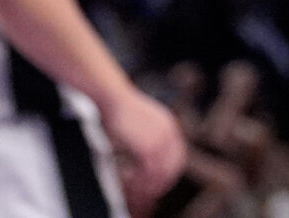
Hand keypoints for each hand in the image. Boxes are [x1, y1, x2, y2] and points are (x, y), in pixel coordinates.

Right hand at [100, 85, 189, 212]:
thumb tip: (145, 159)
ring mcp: (160, 139)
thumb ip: (148, 138)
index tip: (153, 184)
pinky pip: (148, 172)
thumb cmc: (119, 110)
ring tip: (130, 186)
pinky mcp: (148, 145)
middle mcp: (169, 132)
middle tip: (142, 191)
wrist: (112, 97)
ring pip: (160, 172)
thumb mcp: (141, 123)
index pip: (177, 158)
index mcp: (169, 126)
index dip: (166, 174)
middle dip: (158, 182)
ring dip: (145, 182)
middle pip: (172, 167)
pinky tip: (125, 179)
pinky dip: (138, 179)